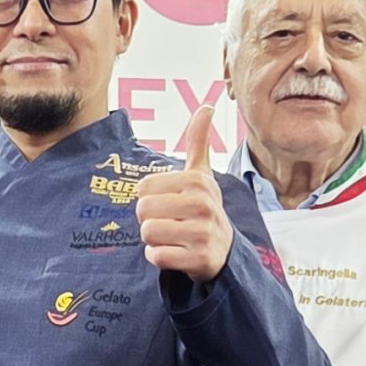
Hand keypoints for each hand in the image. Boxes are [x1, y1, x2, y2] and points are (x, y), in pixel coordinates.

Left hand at [133, 103, 232, 281]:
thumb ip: (198, 141)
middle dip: (149, 220)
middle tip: (169, 222)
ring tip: (173, 237)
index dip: (150, 198)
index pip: (143, 188)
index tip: (169, 203)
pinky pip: (156, 256)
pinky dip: (159, 257)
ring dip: (153, 239)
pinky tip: (176, 252)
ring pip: (147, 234)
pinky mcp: (199, 260)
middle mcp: (202, 205)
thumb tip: (206, 106)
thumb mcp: (201, 174)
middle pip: (142, 211)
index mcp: (197, 181)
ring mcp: (202, 233)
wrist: (223, 250)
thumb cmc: (202, 208)